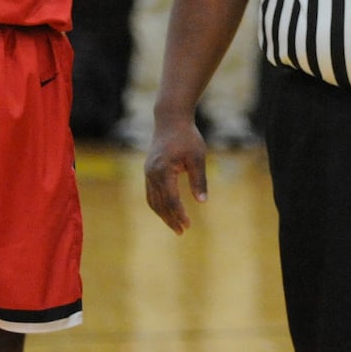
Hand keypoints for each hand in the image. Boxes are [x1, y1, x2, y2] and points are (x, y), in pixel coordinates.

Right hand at [144, 116, 208, 234]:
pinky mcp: (149, 171)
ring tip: (175, 225)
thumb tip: (202, 202)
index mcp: (163, 171)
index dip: (179, 214)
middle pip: (160, 203)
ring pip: (153, 200)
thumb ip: (199, 179)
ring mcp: (148, 172)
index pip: (171, 200)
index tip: (188, 226)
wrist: (170, 119)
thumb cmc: (187, 137)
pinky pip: (151, 193)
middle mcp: (152, 174)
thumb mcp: (197, 157)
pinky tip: (167, 211)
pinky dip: (158, 204)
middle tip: (182, 231)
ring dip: (163, 214)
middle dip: (170, 219)